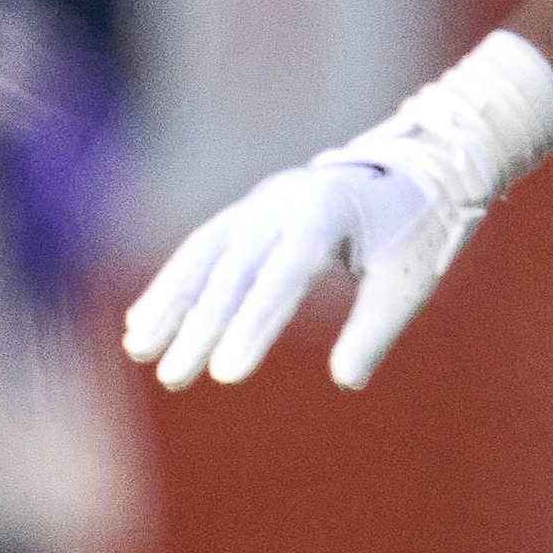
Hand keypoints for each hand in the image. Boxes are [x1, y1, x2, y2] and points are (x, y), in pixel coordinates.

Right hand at [119, 30, 552, 392]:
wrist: (411, 171)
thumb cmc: (414, 233)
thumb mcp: (406, 283)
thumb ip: (374, 331)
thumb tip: (346, 381)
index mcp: (327, 215)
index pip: (282, 278)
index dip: (252, 327)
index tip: (227, 374)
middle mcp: (282, 203)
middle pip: (233, 271)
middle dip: (199, 328)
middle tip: (173, 378)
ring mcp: (259, 203)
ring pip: (203, 255)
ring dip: (169, 304)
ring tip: (138, 349)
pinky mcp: (247, 212)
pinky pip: (202, 249)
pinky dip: (174, 284)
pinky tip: (145, 320)